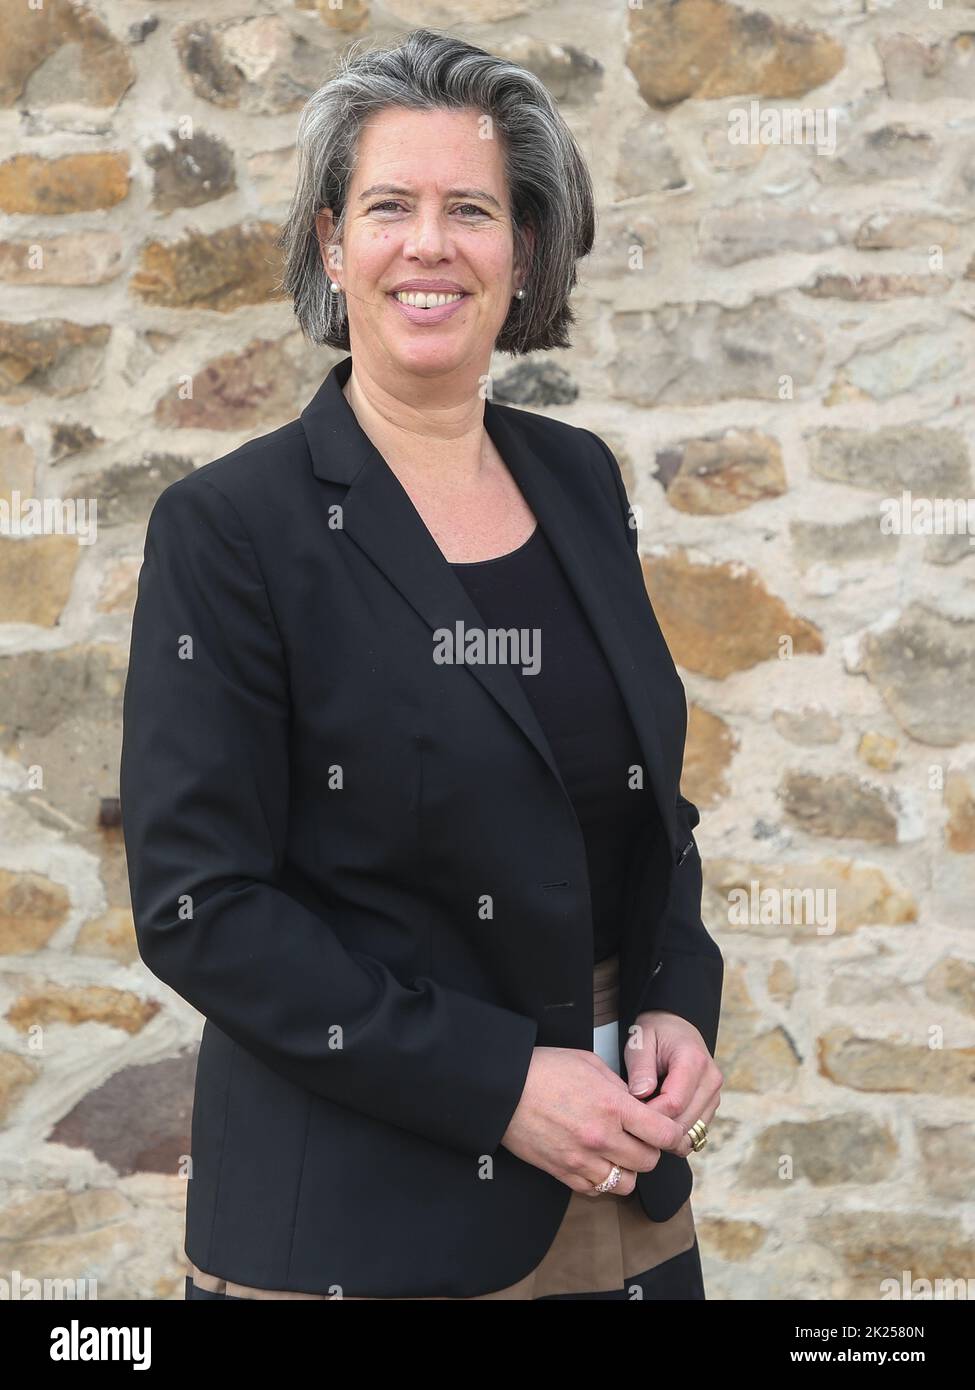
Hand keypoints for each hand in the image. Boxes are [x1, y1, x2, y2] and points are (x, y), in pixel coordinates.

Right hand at [499, 1045, 692, 1196]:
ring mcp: (583, 1160)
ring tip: (617, 1151)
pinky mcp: (564, 1174)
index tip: (667, 1129)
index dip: (672, 1134)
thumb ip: (620, 1087)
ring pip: (626, 1183)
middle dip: (649, 1150)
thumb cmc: (546, 1069)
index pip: (664, 1134)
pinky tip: (596, 1160)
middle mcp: (602, 1137)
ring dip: (627, 1169)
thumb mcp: (590, 1063)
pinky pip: (598, 1190)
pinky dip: (603, 1179)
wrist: (504, 1090)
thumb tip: (638, 1104)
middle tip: (639, 1137)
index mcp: (613, 1106)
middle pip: (649, 1162)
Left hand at [623, 1011, 722, 1151]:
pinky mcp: (712, 1106)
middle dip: (656, 1128)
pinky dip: (675, 1133)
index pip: (674, 1104)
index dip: (650, 1114)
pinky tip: (658, 1120)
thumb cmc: (655, 1034)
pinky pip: (695, 1132)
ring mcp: (715, 1095)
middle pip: (684, 1122)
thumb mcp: (640, 1042)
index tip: (629, 1112)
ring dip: (666, 1133)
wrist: (675, 1028)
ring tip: (645, 1120)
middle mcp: (711, 1080)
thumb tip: (641, 1094)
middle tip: (633, 1120)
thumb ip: (641, 1067)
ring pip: (691, 1132)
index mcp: (694, 1061)